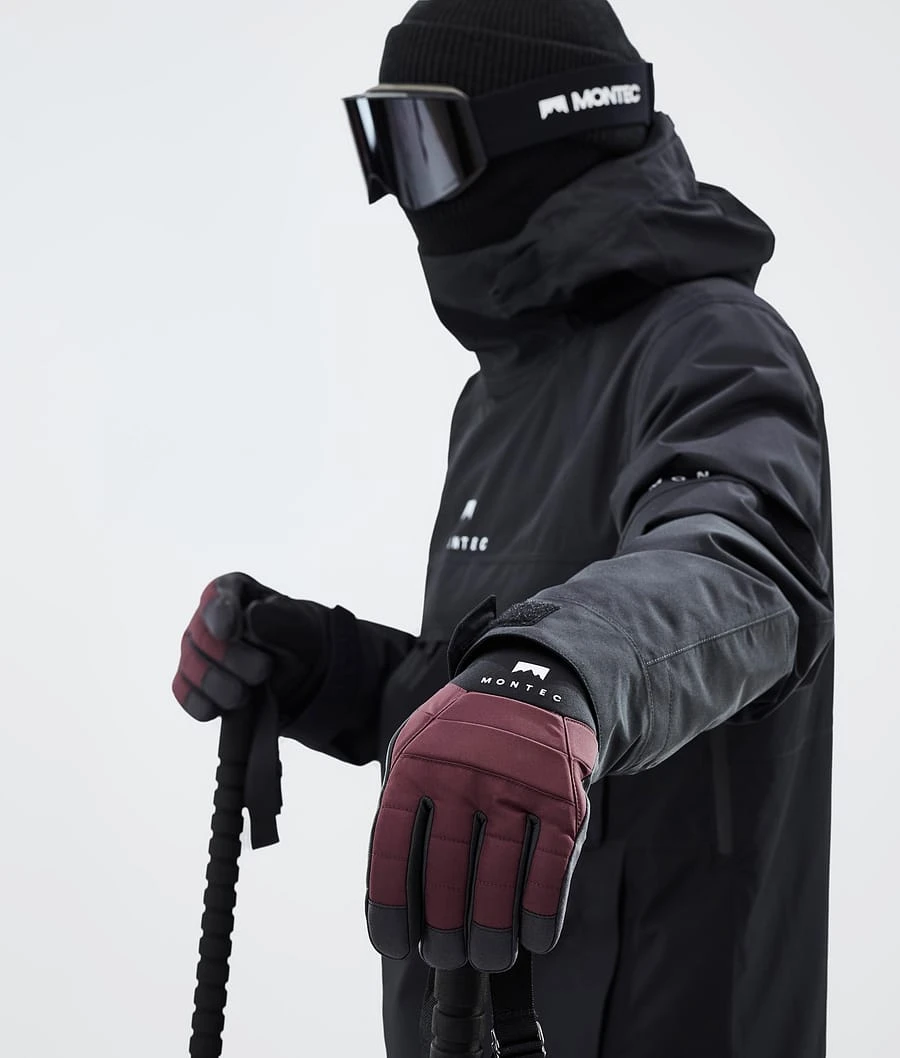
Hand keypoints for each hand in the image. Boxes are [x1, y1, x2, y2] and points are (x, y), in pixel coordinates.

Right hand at [172, 572, 328, 722]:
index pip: (217, 595)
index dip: (220, 613)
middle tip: (262, 672)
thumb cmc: (298, 640)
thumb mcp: (301, 627)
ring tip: (244, 696)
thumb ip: (279, 619)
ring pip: (191, 667)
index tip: (229, 632)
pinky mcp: (191, 682)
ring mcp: (195, 651)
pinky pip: (183, 692)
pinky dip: (199, 704)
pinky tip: (217, 711)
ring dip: (218, 684)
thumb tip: (251, 615)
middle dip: (231, 658)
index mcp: (234, 592)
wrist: (301, 674)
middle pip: (203, 637)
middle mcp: (207, 619)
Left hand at [364, 645, 598, 972]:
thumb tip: (385, 897)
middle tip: (445, 957)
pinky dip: (542, 911)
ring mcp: (516, 785)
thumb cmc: (460, 734)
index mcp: (416, 764)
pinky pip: (550, 868)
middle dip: (443, 930)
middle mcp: (463, 774)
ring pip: (499, 879)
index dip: (391, 906)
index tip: (395, 946)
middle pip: (446, 873)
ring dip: (492, 932)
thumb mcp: (413, 749)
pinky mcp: (562, 798)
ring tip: (488, 956)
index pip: (392, 848)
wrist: (530, 688)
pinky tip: (534, 938)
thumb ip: (396, 809)